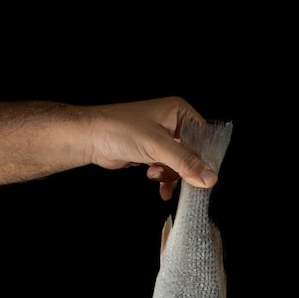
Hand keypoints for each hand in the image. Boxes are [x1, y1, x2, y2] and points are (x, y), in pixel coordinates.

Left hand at [86, 97, 217, 199]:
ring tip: (155, 174)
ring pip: (179, 164)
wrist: (89, 138)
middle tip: (185, 183)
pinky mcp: (151, 152)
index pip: (203, 136)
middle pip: (192, 153)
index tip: (206, 176)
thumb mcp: (157, 146)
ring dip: (170, 174)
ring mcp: (161, 139)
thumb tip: (209, 177)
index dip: (206, 157)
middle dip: (184, 169)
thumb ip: (185, 163)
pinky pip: (167, 169)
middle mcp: (171, 123)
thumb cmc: (118, 129)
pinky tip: (158, 185)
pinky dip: (164, 178)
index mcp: (178, 112)